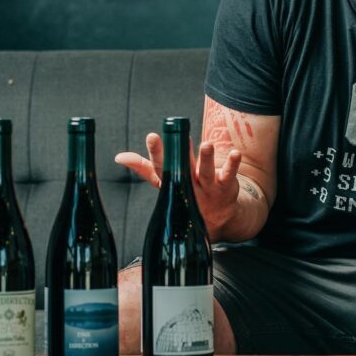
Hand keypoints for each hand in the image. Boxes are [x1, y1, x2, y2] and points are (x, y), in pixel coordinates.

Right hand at [114, 133, 242, 230]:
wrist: (215, 219)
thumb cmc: (185, 194)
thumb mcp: (165, 182)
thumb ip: (144, 167)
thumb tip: (119, 157)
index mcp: (172, 183)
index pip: (162, 167)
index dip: (156, 152)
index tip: (152, 136)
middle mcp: (189, 185)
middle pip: (183, 168)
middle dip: (180, 154)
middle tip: (180, 137)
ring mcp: (208, 187)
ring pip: (206, 172)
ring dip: (206, 158)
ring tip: (206, 145)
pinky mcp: (226, 186)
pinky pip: (230, 174)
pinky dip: (233, 164)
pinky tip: (236, 154)